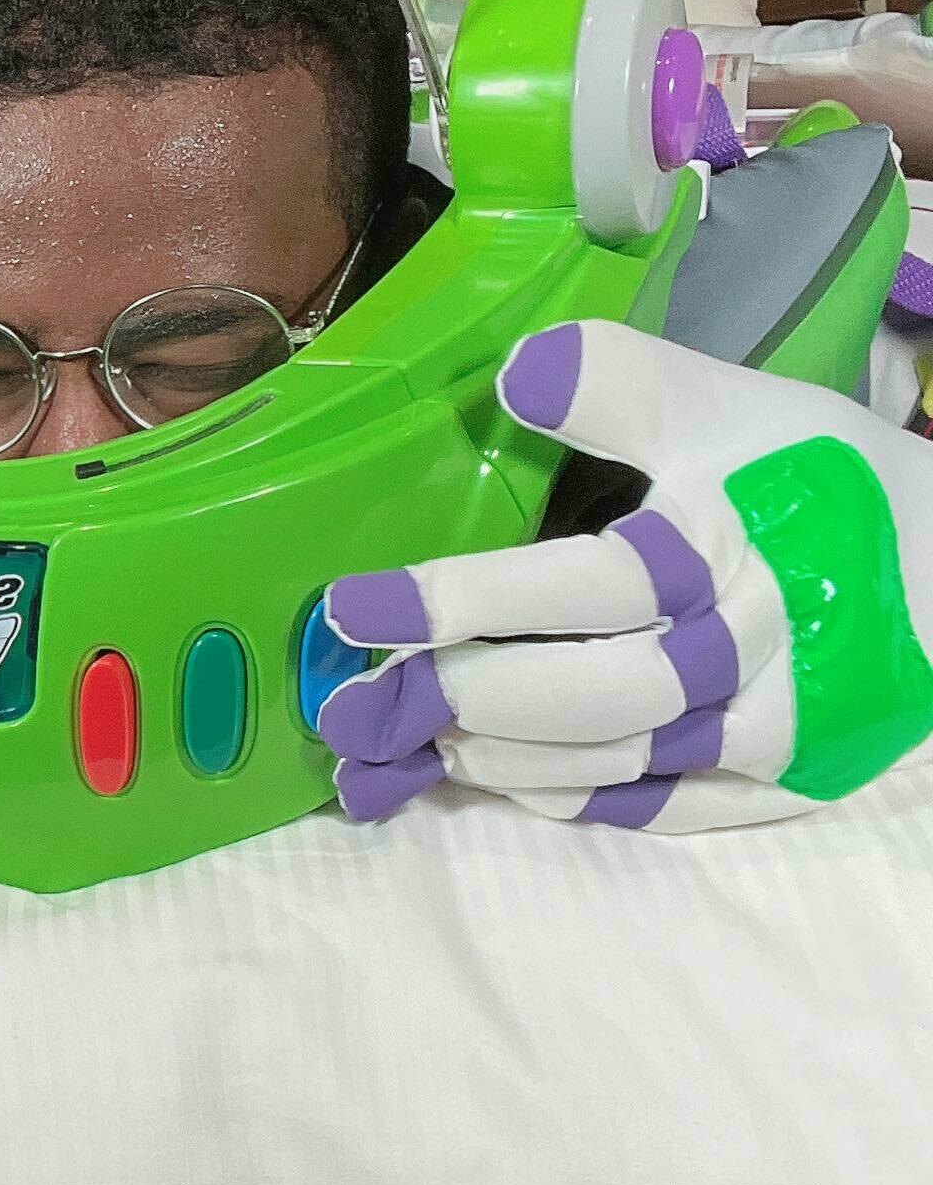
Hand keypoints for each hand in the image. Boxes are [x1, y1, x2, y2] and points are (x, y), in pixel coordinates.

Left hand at [319, 319, 932, 831]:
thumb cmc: (826, 482)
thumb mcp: (740, 409)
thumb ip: (628, 385)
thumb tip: (517, 373)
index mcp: (737, 551)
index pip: (591, 586)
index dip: (471, 599)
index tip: (359, 604)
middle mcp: (758, 654)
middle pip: (603, 696)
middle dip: (473, 694)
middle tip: (368, 693)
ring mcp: (776, 732)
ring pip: (623, 763)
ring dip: (506, 754)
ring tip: (411, 733)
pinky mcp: (785, 784)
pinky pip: (669, 811)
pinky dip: (579, 800)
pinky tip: (502, 778)